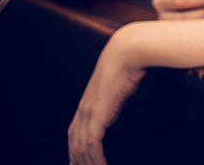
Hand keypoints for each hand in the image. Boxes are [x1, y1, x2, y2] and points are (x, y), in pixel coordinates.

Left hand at [68, 28, 147, 164]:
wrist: (128, 51)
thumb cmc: (129, 62)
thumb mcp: (120, 83)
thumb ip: (116, 97)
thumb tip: (119, 102)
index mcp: (88, 102)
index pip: (75, 133)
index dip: (75, 150)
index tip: (79, 162)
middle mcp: (84, 109)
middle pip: (73, 144)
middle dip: (77, 161)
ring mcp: (89, 112)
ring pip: (80, 147)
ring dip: (86, 163)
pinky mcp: (98, 114)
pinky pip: (91, 143)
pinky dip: (94, 158)